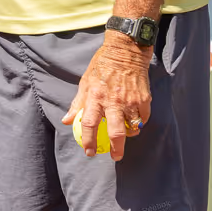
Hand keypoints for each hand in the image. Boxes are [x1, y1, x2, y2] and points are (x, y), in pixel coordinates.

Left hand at [63, 35, 152, 159]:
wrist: (125, 53)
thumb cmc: (101, 68)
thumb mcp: (84, 83)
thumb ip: (77, 104)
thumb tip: (67, 121)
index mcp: (95, 97)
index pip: (89, 124)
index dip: (88, 140)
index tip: (89, 152)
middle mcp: (113, 101)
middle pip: (116, 132)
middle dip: (116, 148)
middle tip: (115, 157)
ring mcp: (131, 101)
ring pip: (132, 127)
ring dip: (129, 135)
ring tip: (125, 136)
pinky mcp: (144, 100)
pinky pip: (142, 119)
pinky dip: (138, 123)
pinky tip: (134, 122)